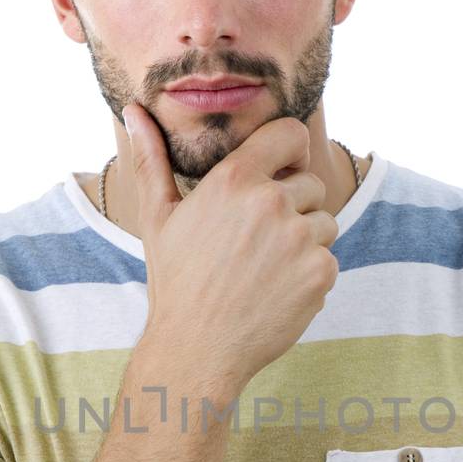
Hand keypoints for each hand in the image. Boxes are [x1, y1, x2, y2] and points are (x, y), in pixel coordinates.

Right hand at [123, 103, 339, 392]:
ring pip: (324, 223)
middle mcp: (271, 202)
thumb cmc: (175, 281)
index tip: (281, 171)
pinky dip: (310, 276)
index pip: (291, 134)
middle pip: (310, 184)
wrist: (196, 350)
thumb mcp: (158, 217)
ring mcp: (299, 238)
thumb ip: (152, 159)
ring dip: (304, 242)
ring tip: (264, 269)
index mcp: (234, 179)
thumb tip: (132, 111)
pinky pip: (329, 259)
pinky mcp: (320, 273)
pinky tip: (275, 292)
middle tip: (256, 244)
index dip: (290, 152)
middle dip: (292, 208)